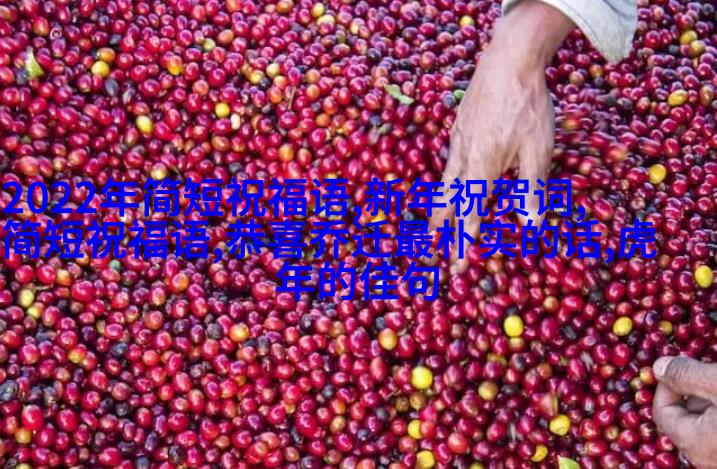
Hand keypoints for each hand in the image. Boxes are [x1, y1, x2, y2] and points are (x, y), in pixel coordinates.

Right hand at [428, 0, 573, 273]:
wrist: (508, 62)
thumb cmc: (527, 107)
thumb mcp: (537, 149)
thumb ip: (531, 187)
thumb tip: (531, 223)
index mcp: (483, 168)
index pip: (471, 213)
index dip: (465, 239)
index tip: (459, 262)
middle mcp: (464, 159)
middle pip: (448, 201)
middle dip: (441, 227)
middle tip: (432, 248)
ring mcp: (458, 142)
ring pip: (445, 181)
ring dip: (439, 206)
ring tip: (433, 224)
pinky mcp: (458, 128)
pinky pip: (449, 163)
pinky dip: (445, 182)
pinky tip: (451, 181)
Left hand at [653, 356, 716, 468]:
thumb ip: (685, 374)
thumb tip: (657, 368)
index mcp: (696, 444)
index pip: (662, 412)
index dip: (668, 384)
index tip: (683, 365)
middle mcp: (708, 458)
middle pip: (685, 418)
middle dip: (691, 391)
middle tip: (706, 371)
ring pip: (705, 423)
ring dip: (707, 400)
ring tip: (716, 380)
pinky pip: (716, 429)